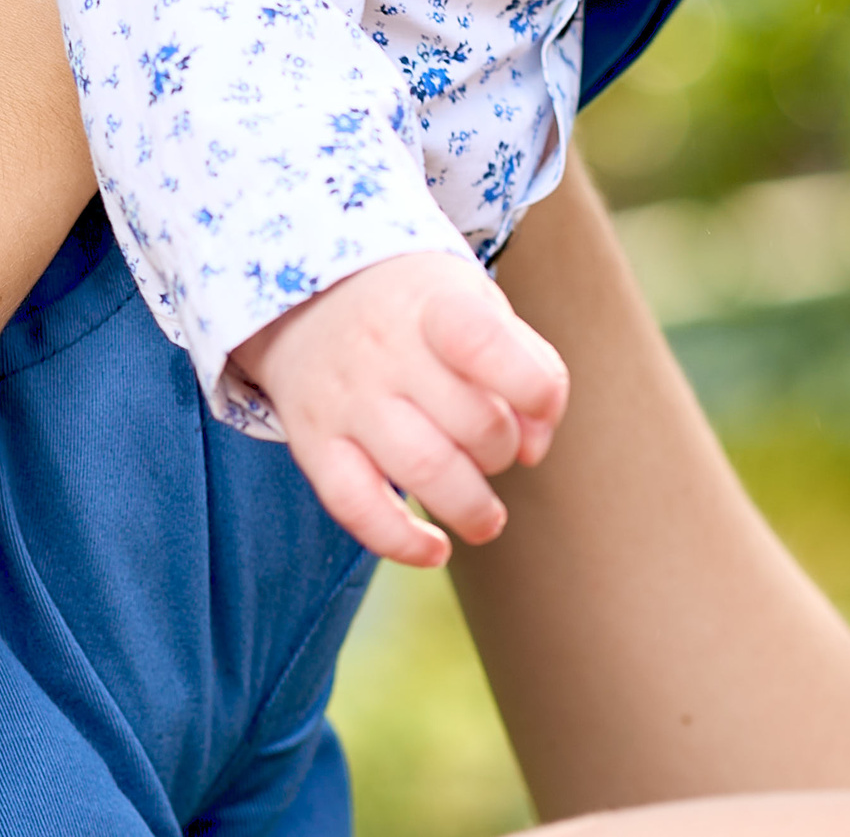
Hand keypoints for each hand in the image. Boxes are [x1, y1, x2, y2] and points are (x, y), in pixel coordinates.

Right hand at [231, 251, 571, 568]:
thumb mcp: (479, 305)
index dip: (533, 388)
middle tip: (497, 451)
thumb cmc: (420, 310)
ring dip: (470, 507)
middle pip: (469, 422)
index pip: (486, 344)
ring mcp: (344, 396)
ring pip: (420, 470)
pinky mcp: (312, 441)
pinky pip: (354, 506)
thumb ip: (527, 365)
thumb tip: (535, 449)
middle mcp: (383, 347)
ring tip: (486, 517)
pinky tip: (434, 549)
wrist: (310, 300)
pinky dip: (400, 541)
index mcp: (434, 303)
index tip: (540, 404)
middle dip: (502, 451)